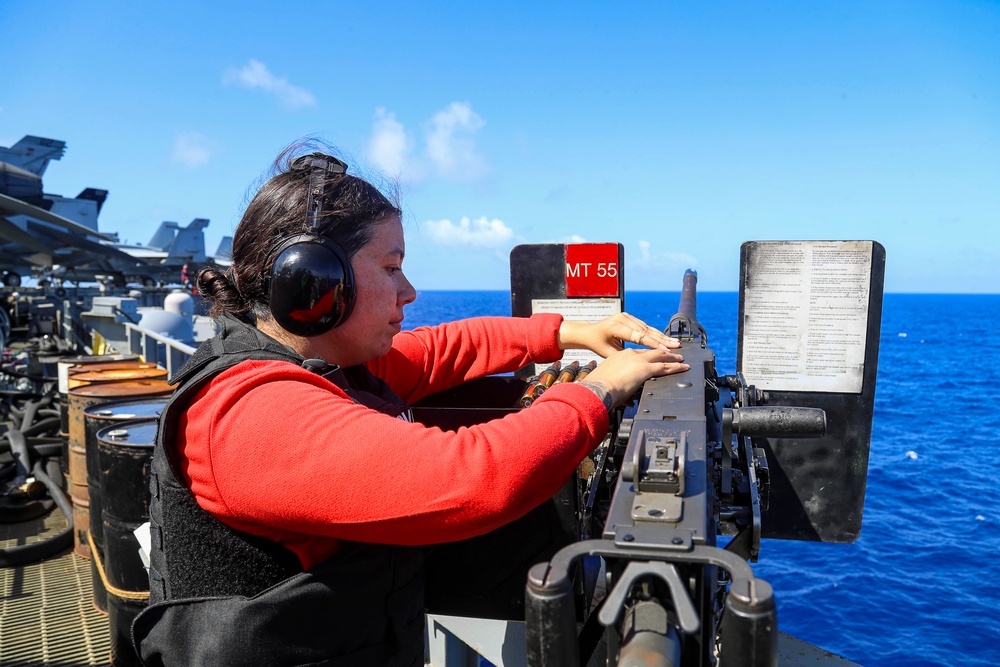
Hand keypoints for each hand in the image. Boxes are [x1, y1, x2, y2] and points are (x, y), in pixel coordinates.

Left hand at [557, 312, 680, 357]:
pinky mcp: (629, 317)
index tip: (665, 350)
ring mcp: (626, 316)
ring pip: (647, 328)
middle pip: (646, 330)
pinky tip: (665, 339)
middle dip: (662, 339)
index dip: (653, 344)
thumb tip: (641, 364)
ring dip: (661, 336)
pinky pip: (644, 326)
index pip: (638, 336)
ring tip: (674, 343)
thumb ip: (625, 356)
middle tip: (676, 346)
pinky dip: (655, 333)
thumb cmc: (597, 344)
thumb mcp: (608, 353)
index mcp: (616, 327)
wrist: (588, 332)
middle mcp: (622, 318)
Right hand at [579, 346, 689, 409]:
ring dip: (672, 357)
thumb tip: (627, 400)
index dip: (647, 355)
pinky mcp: (645, 369)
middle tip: (671, 354)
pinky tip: (683, 367)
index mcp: (617, 356)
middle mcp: (628, 354)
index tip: (652, 357)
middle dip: (662, 353)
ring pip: (660, 356)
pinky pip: (665, 367)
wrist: (597, 389)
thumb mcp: (607, 384)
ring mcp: (638, 361)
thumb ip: (618, 389)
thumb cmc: (598, 389)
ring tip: (681, 358)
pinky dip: (676, 367)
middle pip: (650, 352)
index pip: (637, 353)